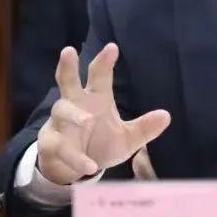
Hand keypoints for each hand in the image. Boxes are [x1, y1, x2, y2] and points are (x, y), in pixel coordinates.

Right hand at [36, 43, 170, 184]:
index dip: (104, 61)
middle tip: (69, 51)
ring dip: (73, 115)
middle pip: (67, 80)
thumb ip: (144, 128)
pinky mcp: (50, 143)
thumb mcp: (127, 139)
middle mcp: (75, 105)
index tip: (112, 47)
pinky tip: (90, 166)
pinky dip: (75, 156)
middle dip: (68, 66)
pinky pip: (59, 146)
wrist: (77, 170)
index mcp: (96, 98)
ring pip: (61, 111)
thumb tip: (166, 116)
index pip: (99, 75)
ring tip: (87, 120)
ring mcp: (60, 123)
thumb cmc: (101, 144)